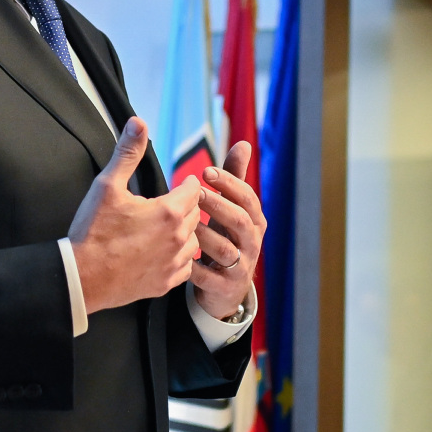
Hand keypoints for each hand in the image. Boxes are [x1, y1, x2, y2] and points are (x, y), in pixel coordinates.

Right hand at [69, 117, 201, 312]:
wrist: (82, 277)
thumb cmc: (93, 231)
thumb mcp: (107, 185)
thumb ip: (127, 153)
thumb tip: (138, 122)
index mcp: (169, 211)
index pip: (194, 190)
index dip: (188, 184)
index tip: (183, 182)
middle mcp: (178, 238)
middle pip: (195, 214)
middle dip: (186, 206)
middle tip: (172, 203)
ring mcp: (173, 264)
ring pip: (193, 241)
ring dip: (184, 233)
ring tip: (167, 228)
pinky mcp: (165, 284)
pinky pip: (184, 268)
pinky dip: (178, 259)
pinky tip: (163, 253)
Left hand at [190, 141, 265, 319]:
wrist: (226, 288)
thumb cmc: (226, 238)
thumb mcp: (232, 209)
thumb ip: (235, 178)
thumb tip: (244, 144)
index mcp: (255, 220)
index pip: (248, 198)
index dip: (229, 183)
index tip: (206, 171)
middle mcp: (252, 242)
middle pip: (241, 221)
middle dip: (218, 205)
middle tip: (194, 194)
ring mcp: (241, 266)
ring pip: (225, 249)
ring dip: (204, 234)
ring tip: (184, 223)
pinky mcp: (225, 287)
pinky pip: (209, 277)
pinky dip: (194, 266)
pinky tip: (177, 254)